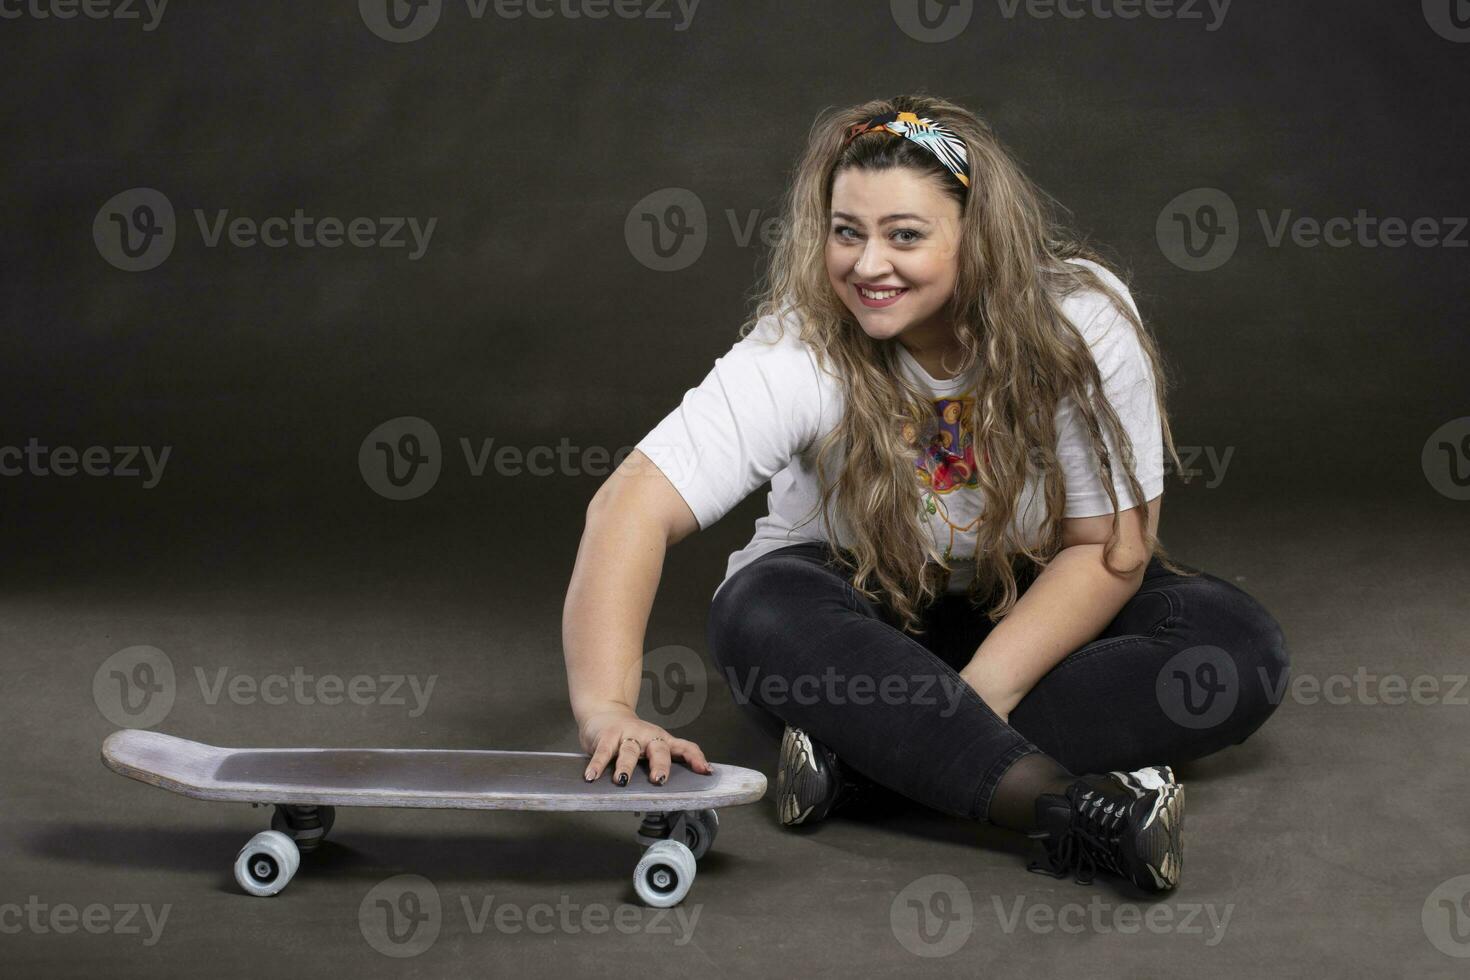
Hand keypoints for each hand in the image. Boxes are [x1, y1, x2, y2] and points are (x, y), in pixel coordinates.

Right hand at [578, 706, 711, 785]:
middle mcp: (647, 737)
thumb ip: (662, 764)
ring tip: (622, 781)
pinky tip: (592, 777)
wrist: (603, 712)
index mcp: (662, 741)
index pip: (684, 747)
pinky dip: (597, 765)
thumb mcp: (651, 747)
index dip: (695, 758)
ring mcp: (627, 735)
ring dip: (625, 766)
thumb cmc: (632, 737)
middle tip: (659, 780)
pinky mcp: (606, 736)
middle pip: (658, 749)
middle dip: (660, 765)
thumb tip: (681, 790)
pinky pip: (602, 752)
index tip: (704, 771)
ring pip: (628, 751)